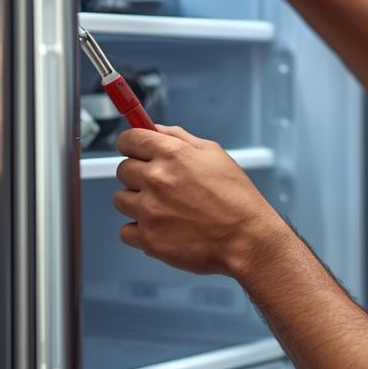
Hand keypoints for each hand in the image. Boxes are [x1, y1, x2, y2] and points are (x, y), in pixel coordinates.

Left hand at [113, 124, 286, 277]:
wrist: (246, 239)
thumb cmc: (236, 198)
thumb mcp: (214, 154)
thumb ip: (179, 138)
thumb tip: (155, 129)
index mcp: (172, 153)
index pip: (128, 139)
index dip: (131, 145)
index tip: (135, 151)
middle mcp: (156, 179)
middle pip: (122, 170)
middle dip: (138, 176)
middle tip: (161, 186)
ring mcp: (149, 210)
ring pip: (121, 200)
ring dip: (137, 204)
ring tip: (165, 209)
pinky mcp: (148, 239)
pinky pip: (126, 231)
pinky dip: (140, 232)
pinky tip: (163, 228)